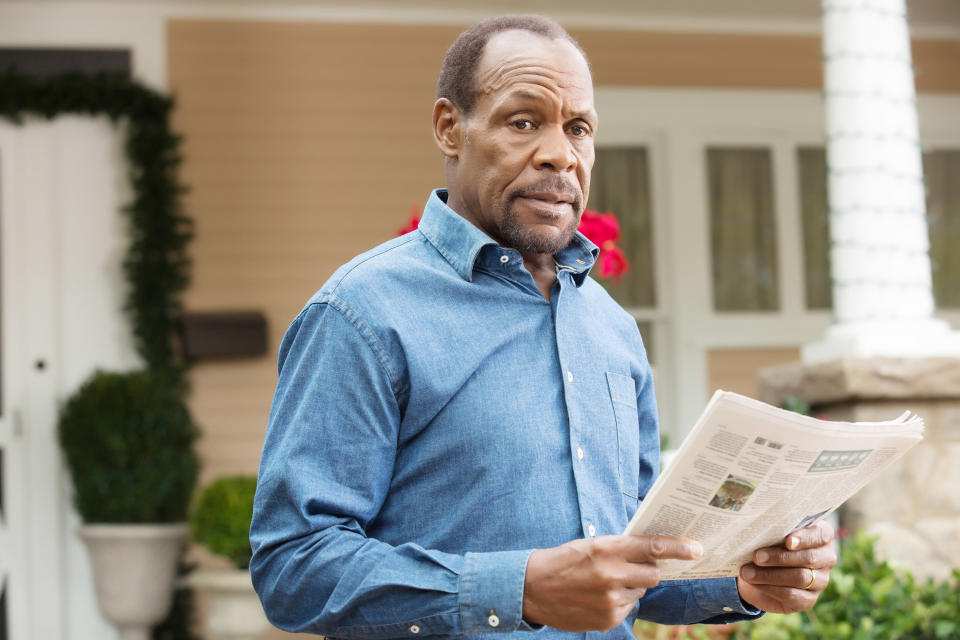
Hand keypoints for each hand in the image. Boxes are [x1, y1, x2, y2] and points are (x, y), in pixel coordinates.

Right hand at [523, 534, 702, 631]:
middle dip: (648, 570)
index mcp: (608, 549)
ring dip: (630, 586)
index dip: (679, 548)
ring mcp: (611, 599)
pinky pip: (628, 607)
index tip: (696, 548)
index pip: (653, 546)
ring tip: (602, 583)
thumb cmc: (563, 561)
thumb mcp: (591, 545)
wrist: (532, 588)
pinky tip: (597, 597)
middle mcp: (612, 574)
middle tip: (630, 567)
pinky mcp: (608, 619)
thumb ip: (620, 548)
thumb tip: (652, 552)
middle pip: (653, 573)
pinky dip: (619, 602)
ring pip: (640, 591)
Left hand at [737, 521, 837, 613]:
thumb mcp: (770, 533)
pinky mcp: (809, 599)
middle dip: (780, 557)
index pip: (822, 535)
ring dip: (770, 575)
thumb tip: (759, 529)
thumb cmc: (767, 544)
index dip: (805, 538)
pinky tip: (754, 583)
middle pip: (809, 558)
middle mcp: (826, 558)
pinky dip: (770, 588)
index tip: (788, 542)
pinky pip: (792, 594)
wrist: (758, 572)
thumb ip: (773, 529)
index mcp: (821, 536)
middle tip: (757, 557)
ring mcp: (821, 581)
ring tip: (747, 572)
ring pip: (800, 578)